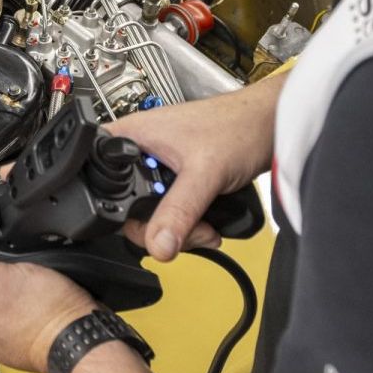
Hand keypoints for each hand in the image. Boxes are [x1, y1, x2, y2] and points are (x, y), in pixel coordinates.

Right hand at [102, 75, 282, 261]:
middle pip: (128, 209)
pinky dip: (188, 225)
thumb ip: (178, 212)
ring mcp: (159, 169)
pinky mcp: (179, 181)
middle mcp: (140, 153)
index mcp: (129, 138)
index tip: (148, 224)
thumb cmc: (238, 126)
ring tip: (204, 227)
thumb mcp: (203, 173)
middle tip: (185, 231)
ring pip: (152, 216)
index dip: (117, 210)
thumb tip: (157, 246)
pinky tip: (207, 222)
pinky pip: (171, 213)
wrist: (272, 127)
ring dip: (179, 231)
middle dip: (160, 229)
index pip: (101, 183)